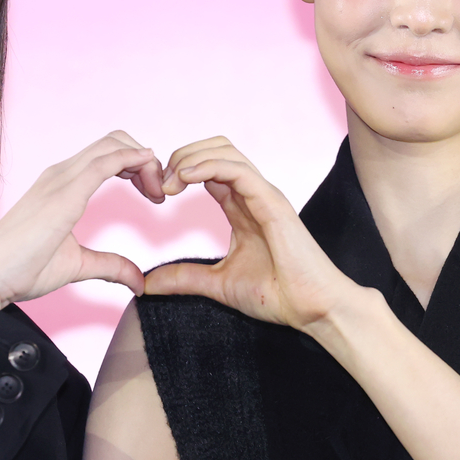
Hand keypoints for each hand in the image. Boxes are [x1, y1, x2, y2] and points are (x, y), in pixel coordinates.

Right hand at [0, 131, 165, 307]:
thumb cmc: (19, 269)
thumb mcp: (76, 265)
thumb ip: (109, 266)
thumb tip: (137, 280)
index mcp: (62, 184)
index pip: (107, 155)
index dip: (136, 165)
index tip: (153, 194)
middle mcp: (61, 174)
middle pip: (114, 141)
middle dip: (144, 160)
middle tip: (159, 194)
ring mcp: (60, 179)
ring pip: (112, 144)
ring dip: (144, 160)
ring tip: (157, 192)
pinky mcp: (64, 193)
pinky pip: (105, 162)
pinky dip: (133, 159)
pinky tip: (149, 171)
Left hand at [144, 137, 365, 328]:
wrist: (312, 310)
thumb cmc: (277, 295)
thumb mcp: (217, 284)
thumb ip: (184, 278)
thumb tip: (147, 284)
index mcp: (241, 207)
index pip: (208, 168)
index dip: (179, 170)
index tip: (157, 192)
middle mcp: (252, 194)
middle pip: (214, 149)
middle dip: (182, 156)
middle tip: (160, 184)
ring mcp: (264, 195)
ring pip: (225, 151)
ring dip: (191, 158)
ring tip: (170, 181)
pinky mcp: (272, 202)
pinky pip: (239, 170)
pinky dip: (209, 165)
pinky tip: (186, 177)